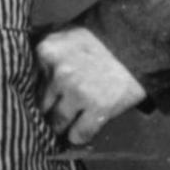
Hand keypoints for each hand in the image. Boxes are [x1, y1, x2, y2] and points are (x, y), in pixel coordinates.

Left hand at [35, 25, 145, 148]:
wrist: (140, 39)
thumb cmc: (103, 35)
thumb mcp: (67, 32)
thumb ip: (47, 50)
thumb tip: (32, 71)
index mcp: (47, 51)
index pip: (29, 82)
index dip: (37, 91)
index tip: (44, 98)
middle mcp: (58, 73)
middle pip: (42, 104)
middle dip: (48, 110)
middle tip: (55, 114)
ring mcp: (78, 93)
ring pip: (58, 122)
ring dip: (61, 127)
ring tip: (66, 127)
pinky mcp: (99, 108)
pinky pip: (80, 134)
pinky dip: (79, 136)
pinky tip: (80, 133)